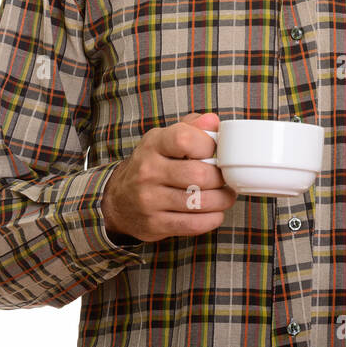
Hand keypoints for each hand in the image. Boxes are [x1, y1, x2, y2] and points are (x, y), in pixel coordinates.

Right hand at [100, 112, 237, 242]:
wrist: (119, 200)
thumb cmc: (153, 165)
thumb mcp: (165, 139)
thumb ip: (192, 127)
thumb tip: (213, 122)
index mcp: (153, 145)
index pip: (184, 139)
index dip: (209, 145)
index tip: (217, 152)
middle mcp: (148, 171)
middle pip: (198, 175)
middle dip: (221, 179)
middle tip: (227, 179)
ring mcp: (148, 200)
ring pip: (199, 202)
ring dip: (221, 200)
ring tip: (225, 196)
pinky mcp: (154, 224)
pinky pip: (193, 224)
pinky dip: (212, 219)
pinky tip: (215, 213)